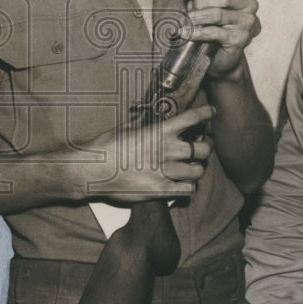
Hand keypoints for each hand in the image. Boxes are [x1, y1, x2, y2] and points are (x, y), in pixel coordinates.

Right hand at [75, 105, 214, 202]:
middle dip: (206, 146)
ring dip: (198, 168)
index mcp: (159, 131)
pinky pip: (188, 190)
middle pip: (203, 149)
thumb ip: (143, 124)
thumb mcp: (126, 127)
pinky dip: (188, 187)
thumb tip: (147, 118)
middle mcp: (167, 150)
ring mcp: (166, 172)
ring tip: (193, 167)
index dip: (205, 114)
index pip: (192, 118)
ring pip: (198, 171)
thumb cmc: (106, 146)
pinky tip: (183, 183)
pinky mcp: (161, 191)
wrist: (92, 170)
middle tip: (203, 146)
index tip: (211, 112)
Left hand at [181, 0, 260, 78]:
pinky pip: (214, 32)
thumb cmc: (210, 20)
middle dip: (201, 2)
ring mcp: (247, 23)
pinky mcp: (240, 39)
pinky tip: (186, 33)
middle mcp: (250, 6)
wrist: (216, 52)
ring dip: (197, 17)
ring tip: (186, 21)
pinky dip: (196, 32)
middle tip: (190, 9)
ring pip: (218, 14)